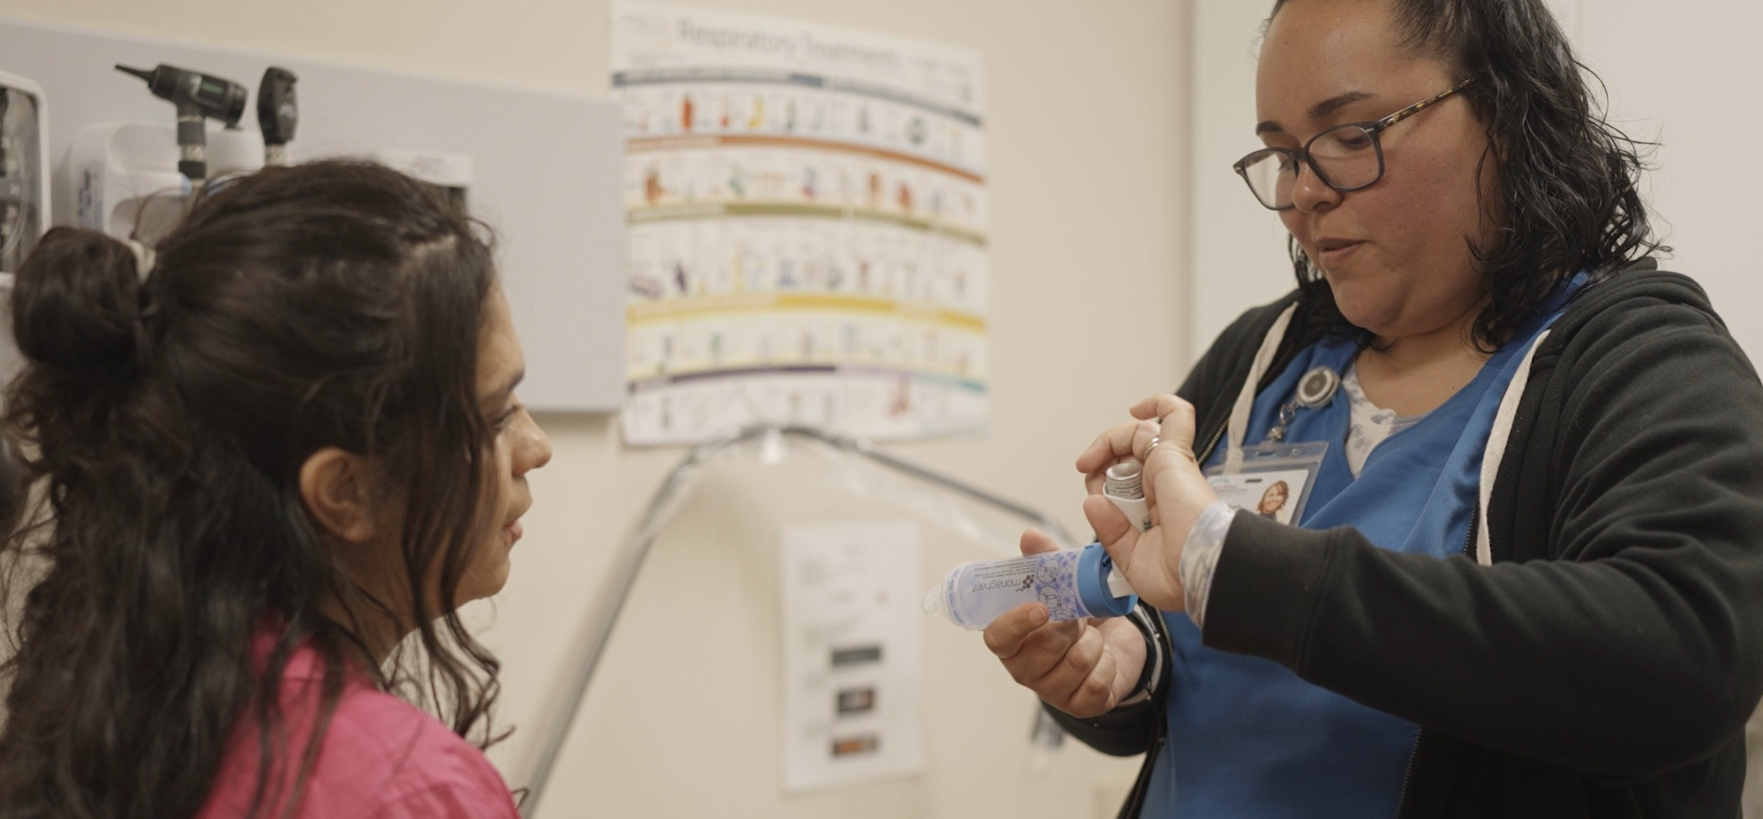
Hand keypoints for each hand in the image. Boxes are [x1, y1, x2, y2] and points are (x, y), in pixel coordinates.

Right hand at [982, 528, 1147, 717]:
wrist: (1116, 643)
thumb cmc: (1078, 617)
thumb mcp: (1064, 586)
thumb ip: (1046, 562)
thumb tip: (1030, 536)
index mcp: (1012, 640)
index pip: (998, 638)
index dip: (1016, 623)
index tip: (1041, 607)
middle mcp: (1025, 669)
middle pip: (1044, 649)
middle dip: (1070, 626)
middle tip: (1079, 615)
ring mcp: (1051, 690)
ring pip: (1076, 663)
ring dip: (1094, 642)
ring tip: (1093, 635)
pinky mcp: (1080, 705)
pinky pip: (1097, 682)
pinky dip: (1109, 663)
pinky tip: (1105, 657)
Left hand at [1076, 395, 1217, 611]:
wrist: (1197, 574)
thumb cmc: (1177, 575)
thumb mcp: (1128, 559)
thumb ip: (1110, 531)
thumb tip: (1091, 501)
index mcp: (1157, 509)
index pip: (1125, 481)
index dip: (1102, 482)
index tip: (1093, 499)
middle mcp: (1165, 485)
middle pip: (1128, 454)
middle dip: (1101, 460)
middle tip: (1089, 474)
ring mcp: (1172, 467)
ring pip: (1140, 434)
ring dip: (1109, 442)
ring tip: (1091, 460)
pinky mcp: (1176, 455)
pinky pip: (1176, 415)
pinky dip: (1159, 403)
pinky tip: (1136, 409)